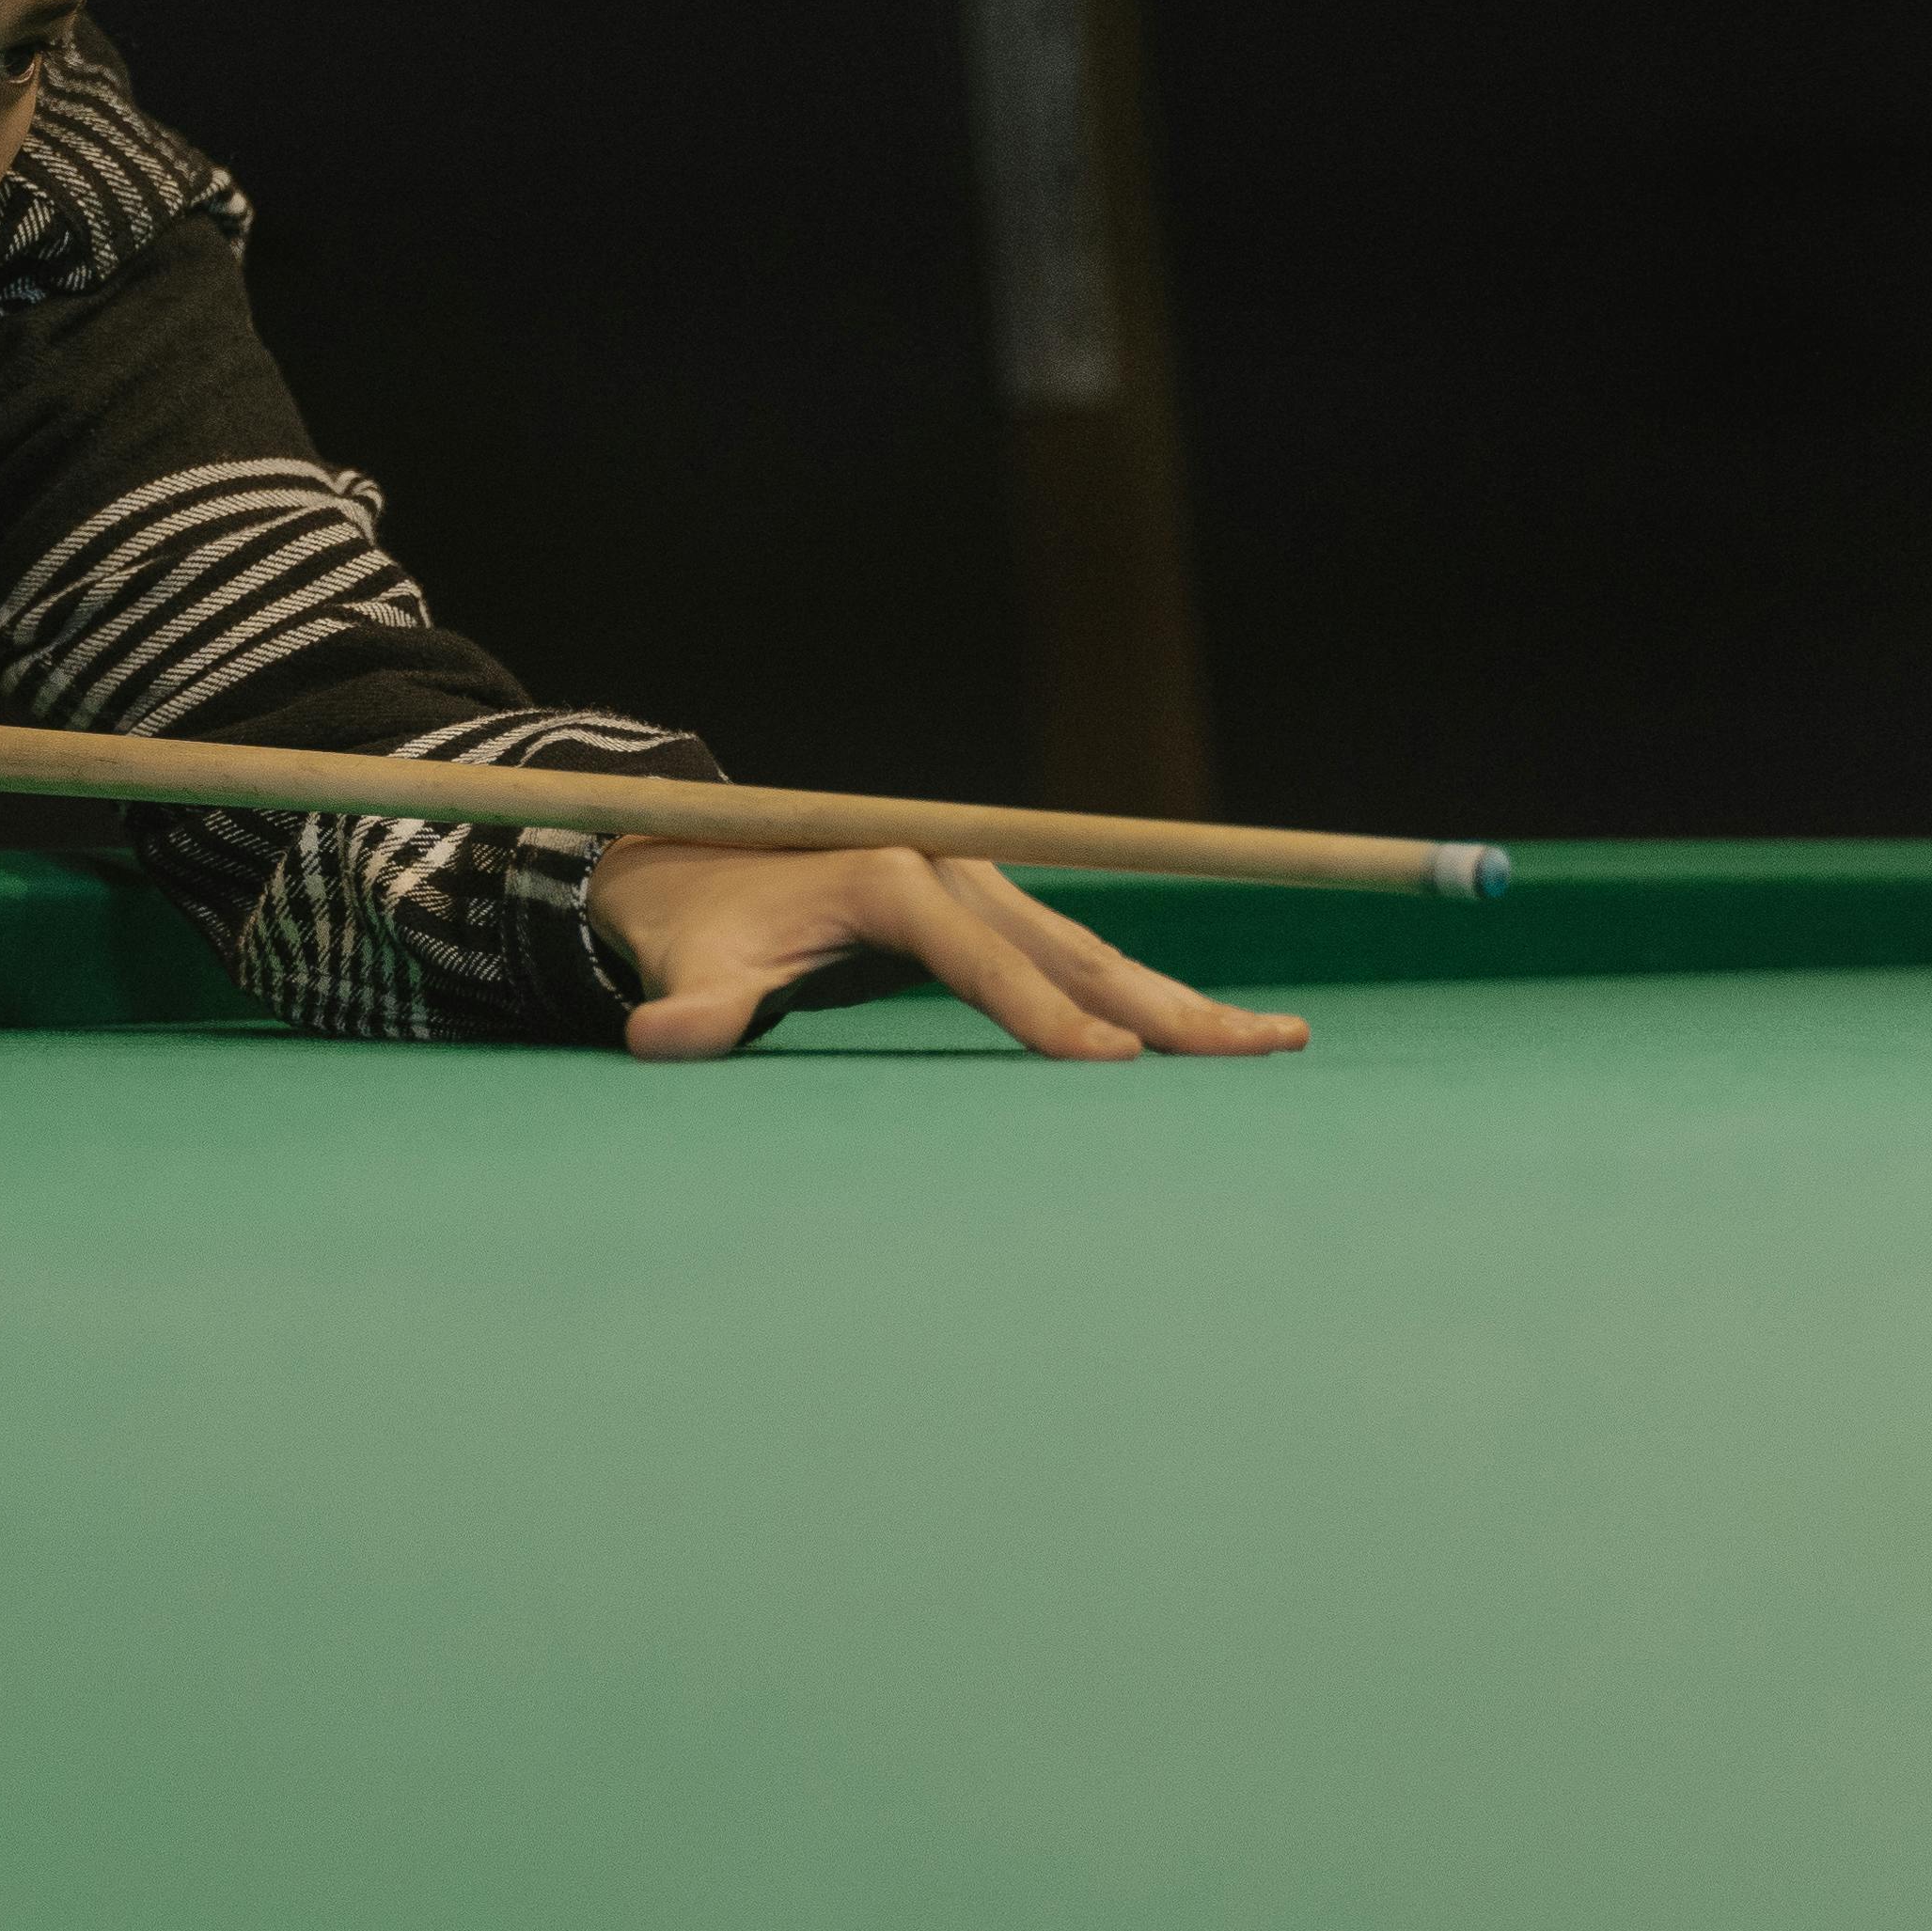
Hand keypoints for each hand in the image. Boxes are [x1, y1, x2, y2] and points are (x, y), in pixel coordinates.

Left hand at [589, 838, 1311, 1063]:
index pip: (987, 963)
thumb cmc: (696, 926)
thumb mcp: (689, 965)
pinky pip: (1082, 957)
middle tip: (1261, 1052)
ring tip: (1278, 1043)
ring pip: (1098, 952)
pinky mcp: (992, 909)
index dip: (1048, 1017)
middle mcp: (955, 870)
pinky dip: (1146, 995)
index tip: (1112, 1070)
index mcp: (893, 879)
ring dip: (1181, 1002)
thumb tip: (652, 1041)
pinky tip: (1210, 1033)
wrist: (693, 860)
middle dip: (1169, 1008)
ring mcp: (982, 885)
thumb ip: (690, 1010)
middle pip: (1078, 949)